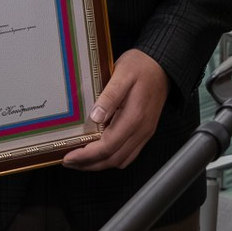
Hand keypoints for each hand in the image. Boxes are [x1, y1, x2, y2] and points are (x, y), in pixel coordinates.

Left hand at [64, 49, 167, 170]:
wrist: (162, 65)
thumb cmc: (141, 67)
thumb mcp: (122, 74)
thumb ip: (109, 96)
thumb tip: (95, 117)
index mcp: (134, 117)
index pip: (108, 146)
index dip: (87, 155)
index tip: (69, 157)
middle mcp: (141, 130)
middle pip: (113, 159)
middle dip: (89, 164)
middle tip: (69, 162)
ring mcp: (144, 133)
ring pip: (121, 160)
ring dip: (100, 164)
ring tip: (81, 160)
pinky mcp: (145, 132)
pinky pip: (129, 154)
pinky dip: (111, 159)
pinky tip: (99, 153)